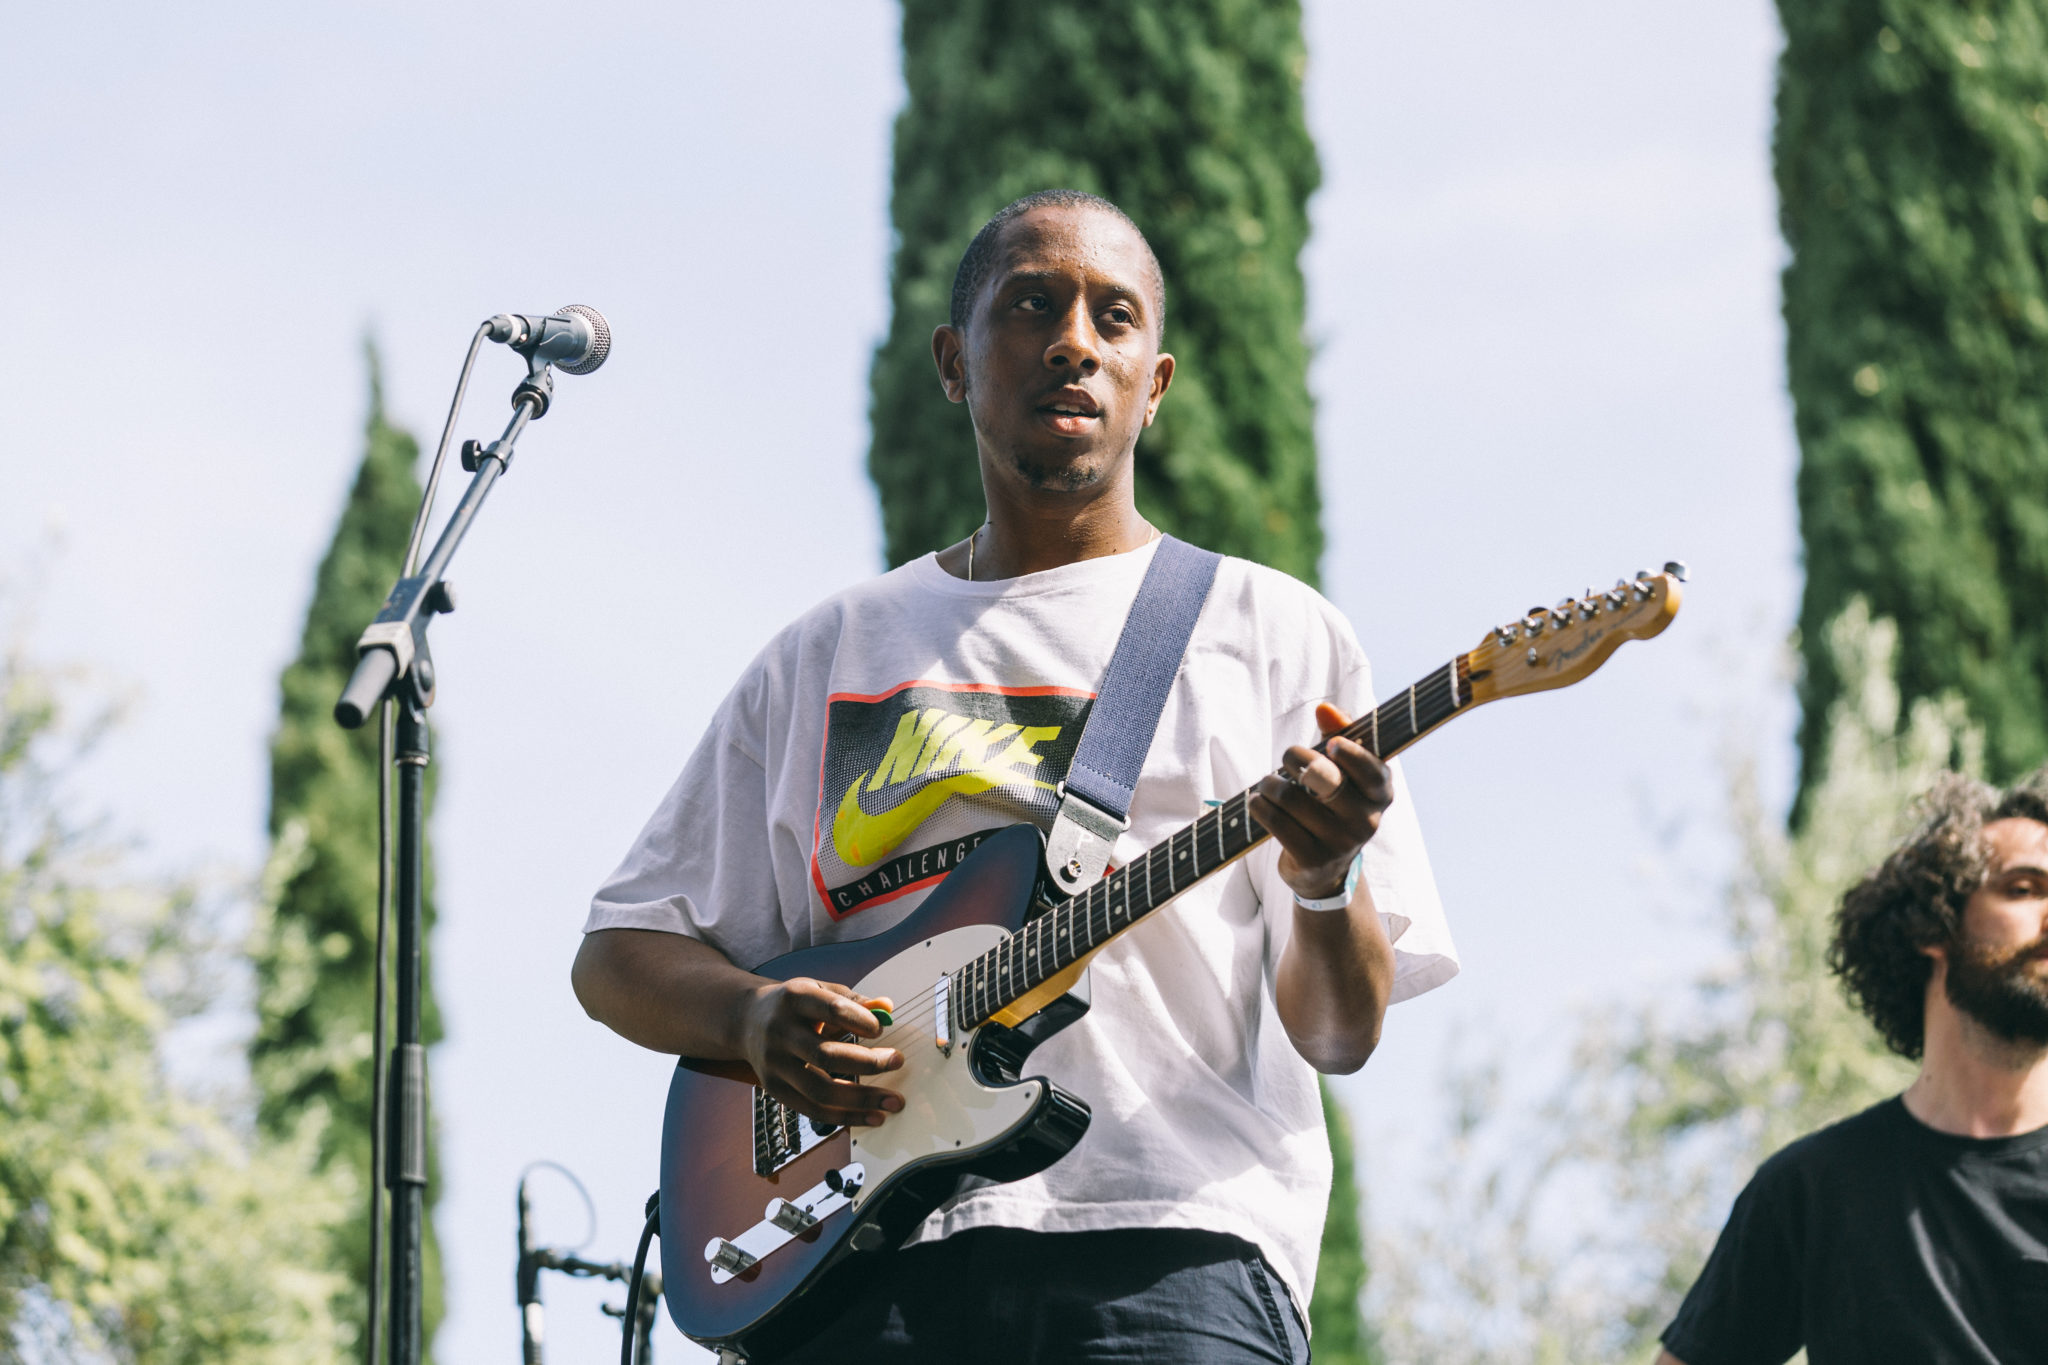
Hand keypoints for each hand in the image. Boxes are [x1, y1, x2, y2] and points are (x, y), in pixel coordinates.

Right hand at [737, 977, 905, 1127]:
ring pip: (820, 1090)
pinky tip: (872, 1117)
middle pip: (825, 1055)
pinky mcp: (774, 1089)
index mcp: (794, 999)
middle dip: (867, 1063)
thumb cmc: (794, 1005)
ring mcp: (774, 1064)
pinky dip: (845, 1117)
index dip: (860, 1021)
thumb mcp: (819, 990)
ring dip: (861, 1099)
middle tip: (898, 1061)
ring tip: (893, 1102)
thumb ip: (853, 1000)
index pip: (831, 1009)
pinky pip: (813, 1110)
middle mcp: (780, 1032)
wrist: (746, 1020)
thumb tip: (887, 1008)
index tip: (882, 1031)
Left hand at [1251, 703, 1393, 899]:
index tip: (1330, 744)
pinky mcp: (1312, 860)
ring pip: (1292, 799)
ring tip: (1268, 784)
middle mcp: (1367, 821)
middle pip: (1326, 780)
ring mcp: (1340, 844)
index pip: (1373, 773)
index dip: (1353, 755)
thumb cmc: (1332, 802)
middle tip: (1288, 758)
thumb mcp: (1342, 770)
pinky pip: (1276, 823)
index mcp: (1380, 794)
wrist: (1323, 868)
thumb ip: (1339, 734)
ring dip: (1270, 784)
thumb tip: (1325, 709)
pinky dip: (1260, 806)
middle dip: (1297, 758)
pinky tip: (1258, 802)